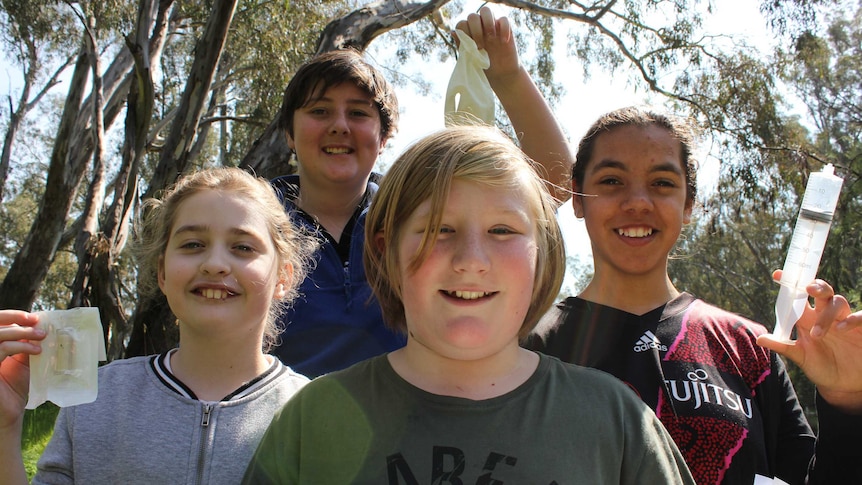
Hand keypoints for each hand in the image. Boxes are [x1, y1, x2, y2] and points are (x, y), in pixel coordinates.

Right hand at [0, 310, 43, 430]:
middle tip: (38, 323)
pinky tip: (36, 350)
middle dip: (16, 320)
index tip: (33, 317)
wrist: (9, 415)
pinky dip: (20, 346)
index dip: (10, 316)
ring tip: (42, 337)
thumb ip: (22, 344)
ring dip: (21, 333)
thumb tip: (36, 325)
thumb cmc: (13, 389)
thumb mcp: (20, 362)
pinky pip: (1, 350)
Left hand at [454, 6, 519, 84]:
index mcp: (468, 33)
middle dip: (475, 30)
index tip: (471, 48)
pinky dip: (504, 29)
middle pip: (472, 16)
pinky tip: (504, 41)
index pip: (462, 24)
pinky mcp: (505, 28)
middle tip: (480, 46)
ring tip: (491, 39)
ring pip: (486, 10)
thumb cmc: (483, 66)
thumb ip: (462, 45)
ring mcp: (491, 25)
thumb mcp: (470, 59)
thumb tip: (453, 32)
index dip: (465, 34)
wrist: (500, 74)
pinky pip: (504, 19)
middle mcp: (478, 26)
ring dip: (487, 23)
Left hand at [757, 270, 861, 412]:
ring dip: (827, 315)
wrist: (843, 385)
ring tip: (818, 334)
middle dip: (816, 286)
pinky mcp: (861, 329)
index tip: (777, 274)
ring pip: (838, 302)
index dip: (789, 284)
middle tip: (808, 289)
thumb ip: (783, 347)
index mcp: (808, 319)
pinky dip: (853, 319)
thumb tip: (759, 339)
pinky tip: (842, 328)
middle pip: (822, 291)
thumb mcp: (800, 357)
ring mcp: (844, 320)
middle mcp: (826, 315)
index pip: (798, 297)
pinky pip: (861, 316)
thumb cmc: (820, 367)